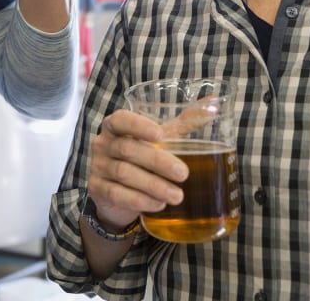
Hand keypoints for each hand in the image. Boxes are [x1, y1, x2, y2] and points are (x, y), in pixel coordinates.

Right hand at [85, 110, 188, 231]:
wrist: (114, 190)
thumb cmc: (140, 157)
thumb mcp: (158, 139)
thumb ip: (181, 124)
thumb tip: (212, 105)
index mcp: (115, 126)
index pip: (121, 119)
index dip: (138, 125)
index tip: (159, 134)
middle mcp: (103, 144)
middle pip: (129, 149)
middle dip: (158, 162)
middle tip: (184, 174)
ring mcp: (98, 167)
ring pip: (124, 174)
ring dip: (153, 185)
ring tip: (177, 196)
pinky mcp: (97, 189)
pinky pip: (117, 194)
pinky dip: (140, 200)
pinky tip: (158, 204)